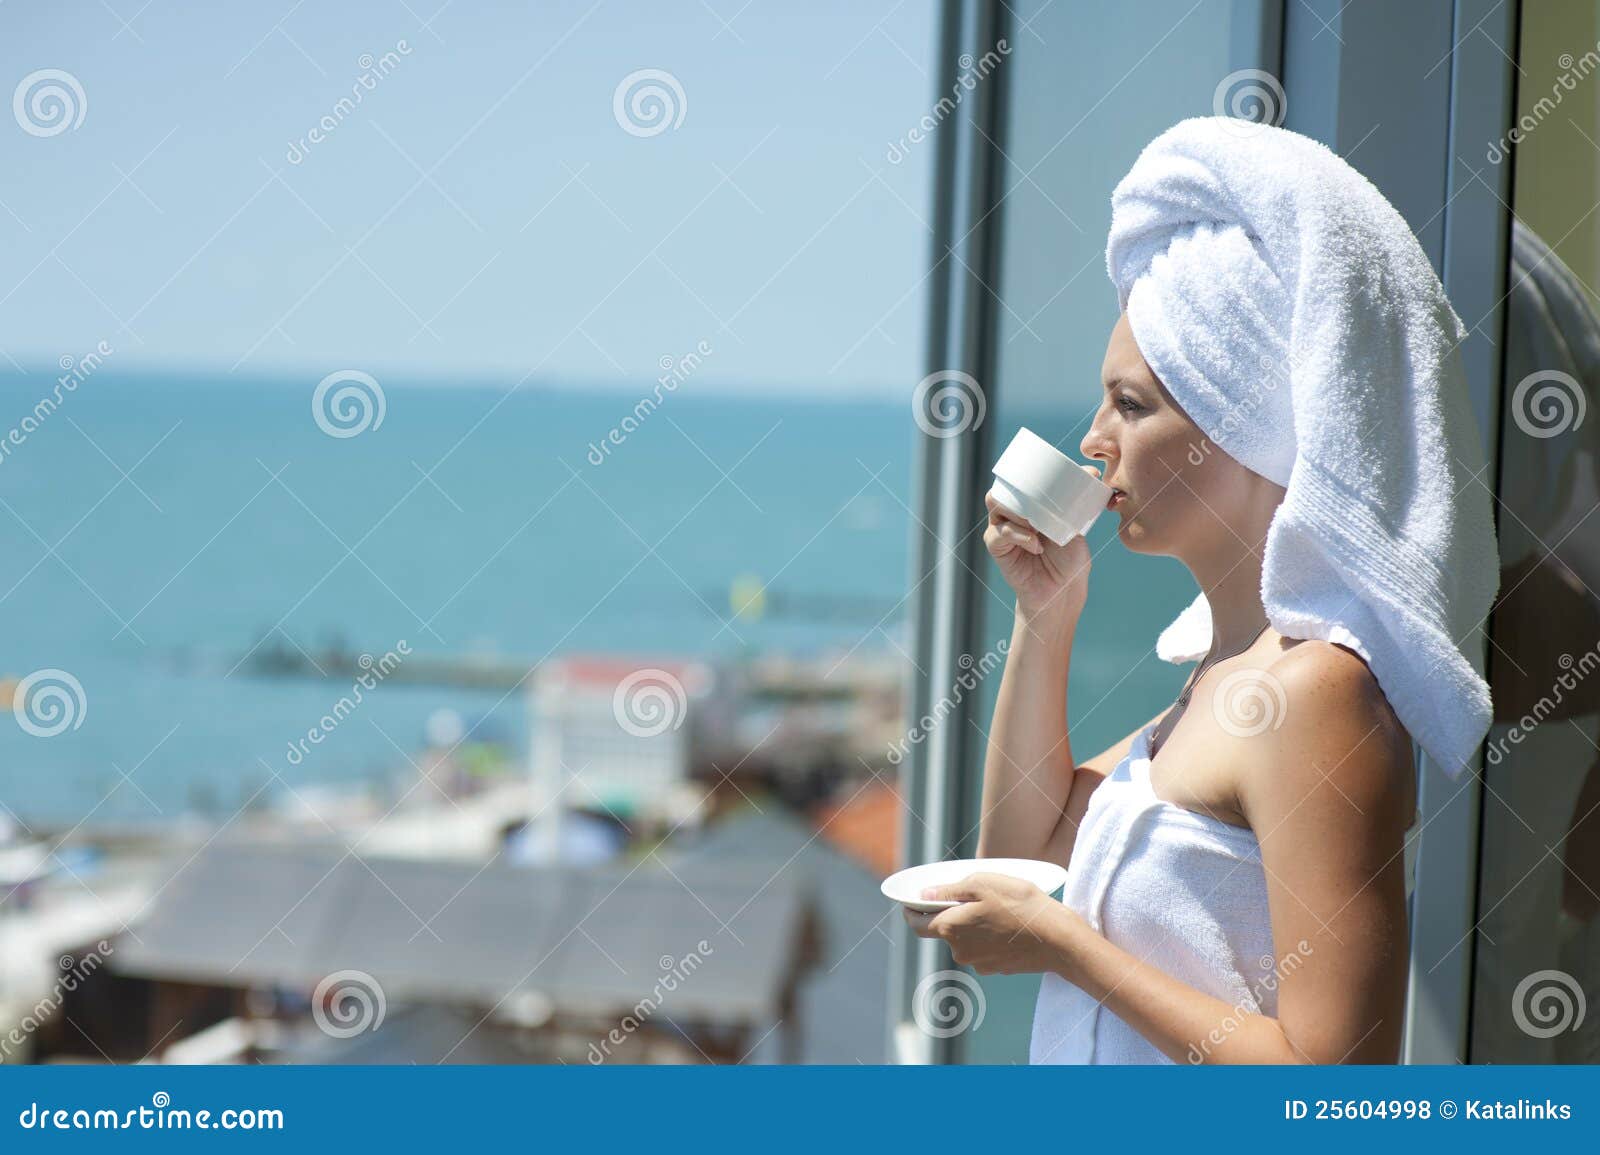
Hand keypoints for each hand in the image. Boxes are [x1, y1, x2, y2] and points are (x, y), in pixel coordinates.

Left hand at [902, 872, 1082, 976]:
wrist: (1058, 940)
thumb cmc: (1020, 906)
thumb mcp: (982, 884)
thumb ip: (948, 891)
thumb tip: (924, 895)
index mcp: (951, 929)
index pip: (917, 924)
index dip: (912, 911)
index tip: (912, 901)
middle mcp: (960, 952)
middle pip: (944, 930)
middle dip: (951, 913)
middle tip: (971, 895)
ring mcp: (979, 964)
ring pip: (966, 940)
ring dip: (973, 925)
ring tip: (997, 908)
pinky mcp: (998, 969)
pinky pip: (984, 949)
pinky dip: (989, 937)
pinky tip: (1008, 924)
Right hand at [984, 478, 1093, 627]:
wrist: (1062, 592)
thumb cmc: (1069, 560)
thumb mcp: (1075, 526)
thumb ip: (1076, 504)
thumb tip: (1093, 473)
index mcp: (1028, 507)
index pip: (1019, 482)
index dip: (1027, 474)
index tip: (1050, 472)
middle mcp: (1012, 515)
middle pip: (1003, 489)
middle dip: (1020, 489)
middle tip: (1042, 499)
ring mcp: (1002, 530)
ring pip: (997, 506)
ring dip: (1018, 511)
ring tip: (1038, 523)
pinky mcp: (998, 548)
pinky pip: (999, 533)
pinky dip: (1019, 535)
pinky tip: (1035, 544)